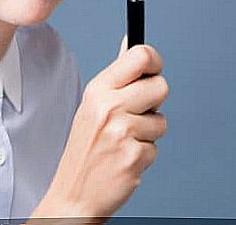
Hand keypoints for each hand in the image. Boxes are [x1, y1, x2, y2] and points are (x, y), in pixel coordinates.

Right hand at [31, 35, 168, 222]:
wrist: (74, 193)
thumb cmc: (86, 148)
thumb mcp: (92, 104)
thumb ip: (117, 75)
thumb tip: (130, 42)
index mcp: (98, 89)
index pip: (140, 56)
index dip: (154, 61)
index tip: (153, 72)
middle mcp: (109, 107)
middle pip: (160, 86)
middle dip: (154, 102)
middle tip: (135, 114)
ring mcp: (122, 132)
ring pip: (161, 120)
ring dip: (148, 133)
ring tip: (124, 141)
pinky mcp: (134, 156)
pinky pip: (156, 147)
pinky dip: (144, 154)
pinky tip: (124, 157)